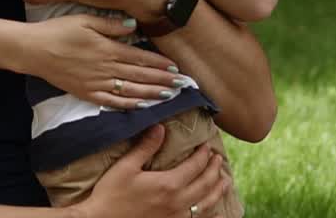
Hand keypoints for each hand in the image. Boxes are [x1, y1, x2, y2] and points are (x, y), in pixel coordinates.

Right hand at [21, 14, 182, 109]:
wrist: (33, 50)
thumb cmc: (58, 31)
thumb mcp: (85, 20)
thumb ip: (111, 25)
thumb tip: (134, 27)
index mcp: (107, 48)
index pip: (140, 58)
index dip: (159, 64)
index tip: (176, 68)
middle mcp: (105, 68)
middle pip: (140, 76)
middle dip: (163, 80)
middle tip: (182, 84)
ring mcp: (96, 83)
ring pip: (130, 90)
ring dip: (152, 93)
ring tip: (169, 95)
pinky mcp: (86, 93)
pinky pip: (112, 102)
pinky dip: (129, 104)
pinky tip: (142, 105)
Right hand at [77, 126, 230, 217]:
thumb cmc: (111, 194)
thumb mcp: (126, 167)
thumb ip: (145, 147)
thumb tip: (160, 128)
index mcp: (168, 184)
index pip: (195, 166)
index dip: (203, 155)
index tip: (206, 146)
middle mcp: (178, 202)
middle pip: (206, 184)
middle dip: (214, 170)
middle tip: (219, 159)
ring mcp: (177, 217)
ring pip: (206, 204)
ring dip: (218, 191)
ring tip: (224, 181)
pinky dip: (209, 212)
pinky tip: (212, 209)